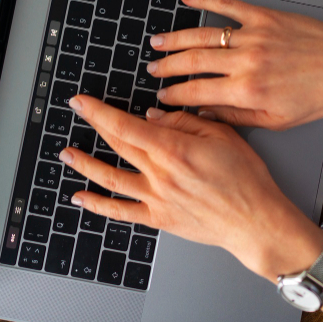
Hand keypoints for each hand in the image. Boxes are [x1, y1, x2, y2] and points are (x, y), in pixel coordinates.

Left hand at [61, 96, 322, 280]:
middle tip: (77, 111)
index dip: (99, 111)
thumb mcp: (223, 135)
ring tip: (67, 153)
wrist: (255, 221)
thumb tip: (153, 117)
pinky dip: (98, 205)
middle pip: (117, 145)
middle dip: (93, 125)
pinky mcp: (159, 218)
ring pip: (110, 178)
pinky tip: (81, 198)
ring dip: (84, 164)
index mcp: (174, 149)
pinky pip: (121, 211)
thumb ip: (185, 122)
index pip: (126, 125)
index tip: (83, 101)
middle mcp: (159, 174)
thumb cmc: (246, 179)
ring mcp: (156, 198)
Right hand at [150, 0, 322, 129]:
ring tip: (158, 42)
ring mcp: (254, 35)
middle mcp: (247, 61)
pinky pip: (228, 6)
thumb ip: (237, 117)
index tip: (161, 96)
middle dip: (168, 66)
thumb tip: (207, 115)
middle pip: (194, 61)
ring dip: (176, 38)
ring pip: (204, 35)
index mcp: (248, 91)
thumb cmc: (317, 95)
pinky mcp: (264, 17)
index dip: (175, 94)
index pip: (198, 92)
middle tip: (152, 67)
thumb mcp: (276, 119)